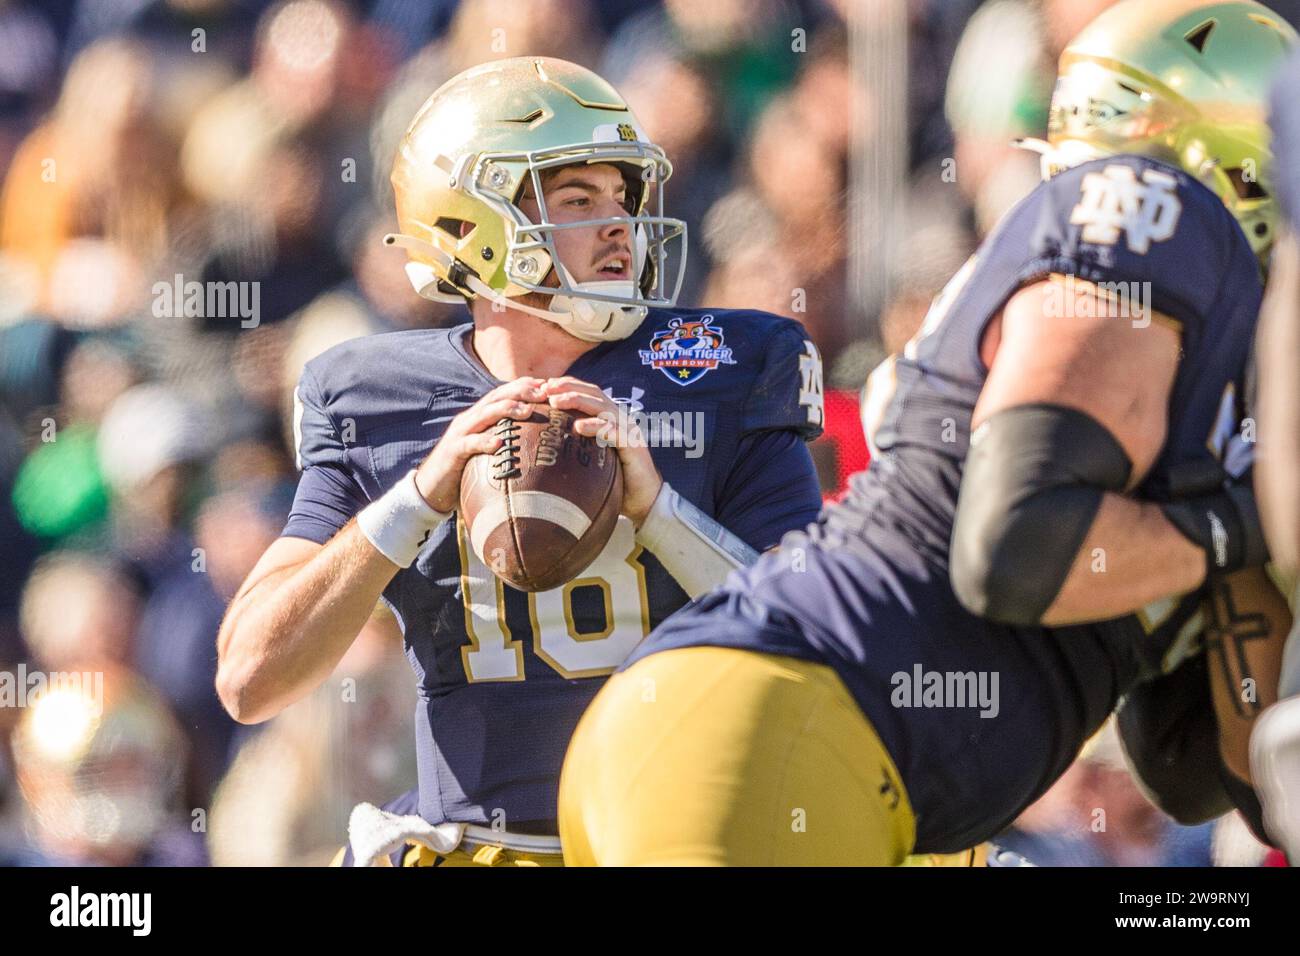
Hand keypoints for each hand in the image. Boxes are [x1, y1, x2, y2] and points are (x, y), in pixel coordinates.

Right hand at [414, 378, 545, 511]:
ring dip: (506, 410)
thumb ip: (503, 440)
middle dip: (520, 392)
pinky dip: (485, 441)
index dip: (522, 386)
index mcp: (478, 417)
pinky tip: (500, 442)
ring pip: (485, 415)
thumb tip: (533, 442)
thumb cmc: (464, 470)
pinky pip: (470, 444)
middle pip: (496, 398)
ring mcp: (460, 434)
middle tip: (543, 392)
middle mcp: (469, 420)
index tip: (545, 384)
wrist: (430, 488)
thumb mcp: (485, 450)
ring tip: (527, 410)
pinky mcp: (453, 452)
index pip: (502, 394)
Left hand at [542, 376, 662, 526]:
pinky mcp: (633, 445)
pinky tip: (579, 426)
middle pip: (594, 393)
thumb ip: (576, 446)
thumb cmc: (616, 480)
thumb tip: (545, 442)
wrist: (645, 499)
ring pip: (602, 407)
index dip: (567, 385)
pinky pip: (614, 431)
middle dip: (568, 387)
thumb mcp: (592, 458)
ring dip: (578, 401)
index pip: (588, 393)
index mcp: (610, 418)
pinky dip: (596, 426)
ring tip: (556, 402)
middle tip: (546, 388)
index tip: (543, 386)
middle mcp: (619, 419)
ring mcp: (628, 430)